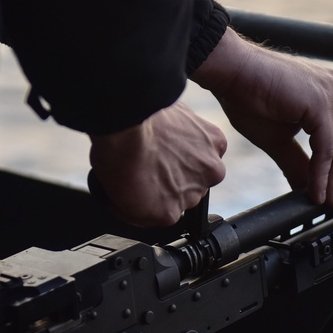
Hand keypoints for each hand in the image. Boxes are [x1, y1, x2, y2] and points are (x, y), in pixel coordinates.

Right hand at [89, 102, 227, 226]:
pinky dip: (127, 209)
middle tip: (142, 170)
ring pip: (167, 204)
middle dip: (167, 182)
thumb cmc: (143, 113)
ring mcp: (191, 195)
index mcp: (214, 144)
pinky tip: (117, 191)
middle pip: (187, 187)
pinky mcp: (168, 213)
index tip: (159, 161)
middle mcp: (210, 172)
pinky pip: (144, 218)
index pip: (197, 165)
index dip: (175, 164)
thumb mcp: (174, 115)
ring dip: (149, 196)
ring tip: (128, 178)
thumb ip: (179, 136)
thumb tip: (162, 143)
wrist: (128, 122)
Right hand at [192, 29, 332, 207]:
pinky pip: (328, 145)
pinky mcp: (318, 101)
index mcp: (332, 97)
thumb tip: (309, 191)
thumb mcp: (279, 140)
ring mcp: (331, 94)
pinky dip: (324, 172)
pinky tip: (316, 191)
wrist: (229, 72)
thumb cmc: (248, 98)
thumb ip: (298, 164)